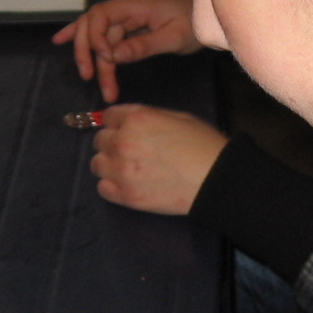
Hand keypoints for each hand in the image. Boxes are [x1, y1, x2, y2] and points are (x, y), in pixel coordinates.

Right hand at [52, 0, 197, 102]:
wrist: (207, 14)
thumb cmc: (195, 23)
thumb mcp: (173, 38)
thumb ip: (143, 46)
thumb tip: (113, 56)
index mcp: (135, 5)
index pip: (101, 16)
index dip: (95, 38)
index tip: (104, 59)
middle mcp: (125, 6)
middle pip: (94, 26)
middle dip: (87, 52)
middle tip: (89, 77)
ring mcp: (126, 14)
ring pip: (100, 36)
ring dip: (97, 60)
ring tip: (100, 85)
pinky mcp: (129, 23)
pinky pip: (103, 31)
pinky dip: (86, 39)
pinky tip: (62, 40)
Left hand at [91, 105, 228, 214]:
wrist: (215, 179)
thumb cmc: (203, 145)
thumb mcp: (177, 117)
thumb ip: (147, 117)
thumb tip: (131, 122)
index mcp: (136, 119)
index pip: (108, 117)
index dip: (117, 123)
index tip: (124, 131)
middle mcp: (123, 141)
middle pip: (100, 141)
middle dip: (112, 144)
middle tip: (130, 152)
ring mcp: (121, 170)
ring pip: (97, 165)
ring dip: (109, 165)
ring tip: (128, 170)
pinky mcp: (126, 195)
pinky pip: (103, 188)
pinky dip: (112, 186)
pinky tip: (127, 185)